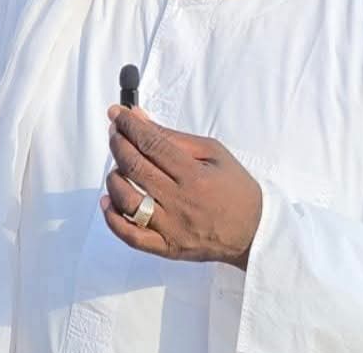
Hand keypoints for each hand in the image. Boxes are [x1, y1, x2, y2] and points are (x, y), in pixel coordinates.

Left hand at [100, 106, 261, 270]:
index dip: (130, 125)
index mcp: (194, 175)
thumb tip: (140, 118)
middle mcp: (180, 201)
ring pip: (128, 201)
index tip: (117, 113)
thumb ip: (174, 137)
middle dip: (119, 143)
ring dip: (114, 178)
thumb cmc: (235, 188)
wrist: (254, 231)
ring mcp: (171, 228)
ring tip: (117, 166)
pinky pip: (131, 236)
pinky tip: (108, 201)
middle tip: (115, 131)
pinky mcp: (166, 248)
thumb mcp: (213, 152)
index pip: (152, 143)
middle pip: (136, 168)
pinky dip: (113, 219)